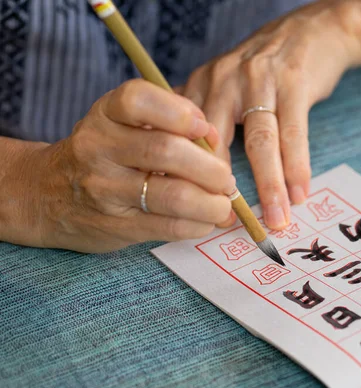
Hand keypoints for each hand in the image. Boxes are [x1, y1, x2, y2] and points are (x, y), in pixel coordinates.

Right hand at [2, 79, 234, 252]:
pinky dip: (198, 225)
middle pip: (166, 151)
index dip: (180, 112)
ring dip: (211, 203)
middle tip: (226, 179)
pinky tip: (206, 221)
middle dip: (210, 168)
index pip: (139, 100)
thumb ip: (167, 125)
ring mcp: (104, 189)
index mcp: (106, 114)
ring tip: (223, 204)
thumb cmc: (104, 154)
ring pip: (172, 195)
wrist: (46, 195)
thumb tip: (214, 139)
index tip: (204, 127)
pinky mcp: (115, 225)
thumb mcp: (122, 126)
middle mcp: (99, 147)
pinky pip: (168, 226)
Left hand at [182, 0, 360, 228]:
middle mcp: (224, 81)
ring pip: (260, 143)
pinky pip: (294, 133)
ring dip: (270, 187)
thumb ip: (207, 120)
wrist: (310, 31)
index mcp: (201, 86)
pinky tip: (300, 193)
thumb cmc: (265, 70)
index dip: (191, 181)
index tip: (198, 214)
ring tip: (276, 221)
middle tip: (231, 225)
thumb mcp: (226, 84)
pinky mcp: (294, 82)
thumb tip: (188, 171)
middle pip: (218, 146)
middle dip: (225, 191)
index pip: (186, 141)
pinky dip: (297, 168)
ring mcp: (260, 80)